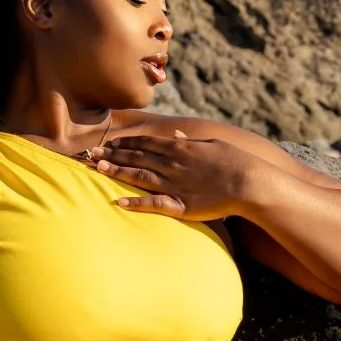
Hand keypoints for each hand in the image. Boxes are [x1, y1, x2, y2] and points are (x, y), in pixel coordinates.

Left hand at [87, 131, 259, 219]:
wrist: (249, 181)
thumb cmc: (234, 161)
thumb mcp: (211, 144)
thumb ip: (190, 141)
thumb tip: (176, 135)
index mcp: (180, 148)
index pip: (146, 143)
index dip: (125, 143)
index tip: (110, 143)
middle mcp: (172, 164)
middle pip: (137, 157)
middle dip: (112, 155)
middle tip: (91, 153)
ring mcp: (174, 184)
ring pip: (139, 176)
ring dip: (117, 172)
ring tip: (97, 168)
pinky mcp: (180, 204)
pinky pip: (153, 204)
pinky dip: (135, 203)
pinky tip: (119, 202)